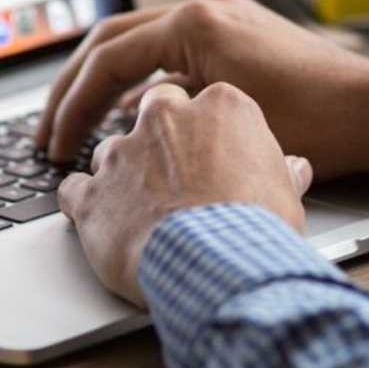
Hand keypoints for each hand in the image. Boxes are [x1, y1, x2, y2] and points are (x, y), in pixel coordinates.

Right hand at [36, 0, 368, 182]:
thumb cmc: (318, 125)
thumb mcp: (226, 123)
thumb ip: (165, 116)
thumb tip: (120, 130)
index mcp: (197, 23)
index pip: (108, 58)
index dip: (72, 107)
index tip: (55, 146)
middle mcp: (207, 9)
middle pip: (112, 41)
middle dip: (73, 89)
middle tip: (48, 133)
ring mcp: (224, 17)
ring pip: (139, 44)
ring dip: (105, 85)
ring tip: (80, 129)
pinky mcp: (238, 35)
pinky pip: (172, 54)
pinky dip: (144, 85)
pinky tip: (134, 124)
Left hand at [57, 81, 312, 305]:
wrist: (217, 265)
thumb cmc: (257, 228)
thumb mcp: (286, 195)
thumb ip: (281, 171)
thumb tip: (294, 169)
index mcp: (220, 107)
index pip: (206, 102)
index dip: (208, 133)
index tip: (212, 154)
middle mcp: (165, 118)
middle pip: (154, 112)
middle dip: (160, 138)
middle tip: (175, 173)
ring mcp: (123, 153)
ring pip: (111, 151)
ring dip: (123, 175)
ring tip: (142, 210)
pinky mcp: (92, 193)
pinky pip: (74, 190)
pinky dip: (84, 204)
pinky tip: (101, 223)